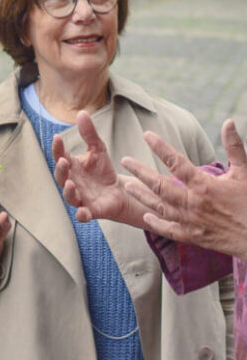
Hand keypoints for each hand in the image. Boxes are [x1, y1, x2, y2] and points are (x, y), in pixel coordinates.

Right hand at [52, 111, 145, 228]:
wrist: (119, 192)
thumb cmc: (103, 170)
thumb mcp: (98, 149)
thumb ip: (89, 133)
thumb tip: (81, 112)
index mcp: (71, 166)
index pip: (60, 155)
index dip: (57, 148)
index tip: (58, 138)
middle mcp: (71, 182)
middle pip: (60, 176)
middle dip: (60, 170)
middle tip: (64, 161)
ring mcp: (80, 197)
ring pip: (68, 196)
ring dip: (67, 191)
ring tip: (70, 183)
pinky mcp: (91, 210)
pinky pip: (83, 215)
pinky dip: (81, 215)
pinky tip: (81, 213)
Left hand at [121, 120, 246, 257]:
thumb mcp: (244, 172)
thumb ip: (234, 147)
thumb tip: (229, 121)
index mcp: (204, 185)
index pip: (177, 162)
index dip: (160, 147)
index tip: (147, 135)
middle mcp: (193, 203)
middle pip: (160, 185)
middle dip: (140, 171)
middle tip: (125, 160)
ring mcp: (191, 222)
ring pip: (160, 207)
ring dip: (142, 196)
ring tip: (127, 185)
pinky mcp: (194, 237)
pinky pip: (170, 231)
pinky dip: (157, 224)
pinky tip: (146, 216)